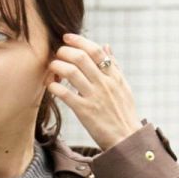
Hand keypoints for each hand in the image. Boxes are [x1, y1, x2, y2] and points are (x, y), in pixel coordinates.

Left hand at [48, 32, 143, 151]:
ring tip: (52, 68)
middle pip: (80, 57)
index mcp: (113, 76)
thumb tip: (106, 46)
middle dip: (64, 51)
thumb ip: (114, 66)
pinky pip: (66, 94)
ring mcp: (94, 97)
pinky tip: (51, 86)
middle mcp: (104, 84)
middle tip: (57, 54)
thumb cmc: (124, 114)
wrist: (127, 140)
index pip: (96, 50)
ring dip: (57, 66)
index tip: (67, 38)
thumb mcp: (124, 87)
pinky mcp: (85, 112)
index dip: (79, 40)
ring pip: (71, 72)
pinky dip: (55, 87)